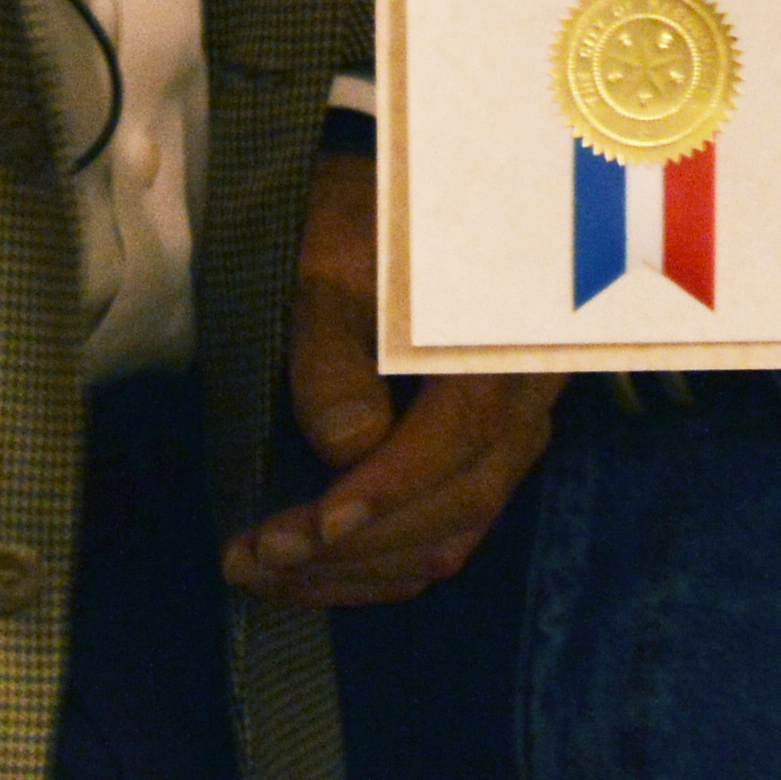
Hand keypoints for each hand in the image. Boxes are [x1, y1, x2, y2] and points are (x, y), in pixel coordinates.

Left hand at [224, 142, 560, 609]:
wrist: (391, 206)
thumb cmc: (355, 230)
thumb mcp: (326, 267)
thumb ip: (333, 349)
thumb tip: (346, 445)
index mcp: (501, 337)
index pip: (459, 435)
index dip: (386, 491)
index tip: (307, 529)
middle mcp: (527, 395)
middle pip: (459, 499)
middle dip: (353, 548)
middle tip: (253, 561)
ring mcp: (515, 433)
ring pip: (454, 530)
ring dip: (358, 569)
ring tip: (265, 573)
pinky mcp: (487, 459)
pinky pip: (449, 533)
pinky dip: (382, 566)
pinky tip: (313, 574)